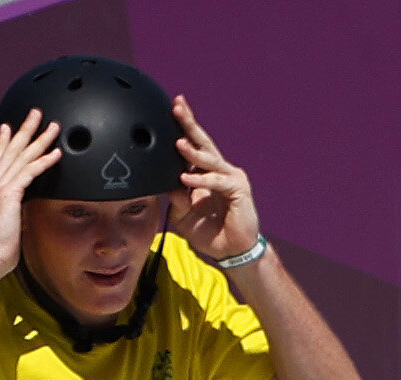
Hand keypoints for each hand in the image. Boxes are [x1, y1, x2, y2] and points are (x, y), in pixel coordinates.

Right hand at [0, 111, 60, 278]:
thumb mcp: (8, 226)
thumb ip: (15, 213)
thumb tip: (23, 214)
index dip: (3, 142)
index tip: (8, 127)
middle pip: (11, 150)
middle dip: (24, 130)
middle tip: (36, 113)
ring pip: (22, 156)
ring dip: (39, 139)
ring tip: (53, 126)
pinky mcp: (9, 195)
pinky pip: (29, 172)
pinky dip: (44, 161)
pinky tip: (56, 153)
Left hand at [168, 96, 260, 261]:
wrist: (232, 252)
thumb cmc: (210, 234)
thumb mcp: (183, 216)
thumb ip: (175, 199)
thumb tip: (162, 183)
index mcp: (205, 173)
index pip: (192, 146)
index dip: (183, 128)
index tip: (172, 108)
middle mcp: (219, 171)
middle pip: (202, 143)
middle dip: (189, 123)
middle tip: (177, 105)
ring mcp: (230, 178)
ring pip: (209, 159)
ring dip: (193, 150)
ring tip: (178, 142)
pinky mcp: (238, 189)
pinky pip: (216, 181)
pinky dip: (201, 180)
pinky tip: (186, 179)